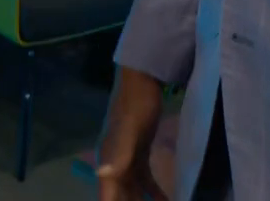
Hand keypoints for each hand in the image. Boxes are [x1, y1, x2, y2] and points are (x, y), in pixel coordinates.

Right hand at [97, 67, 168, 199]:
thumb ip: (118, 153)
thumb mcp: (129, 130)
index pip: (108, 193)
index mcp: (109, 159)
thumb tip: (102, 174)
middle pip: (121, 195)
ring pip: (134, 190)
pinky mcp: (140, 152)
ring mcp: (127, 157)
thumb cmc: (134, 104)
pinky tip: (167, 199)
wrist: (142, 80)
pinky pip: (146, 180)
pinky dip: (154, 192)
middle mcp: (115, 162)